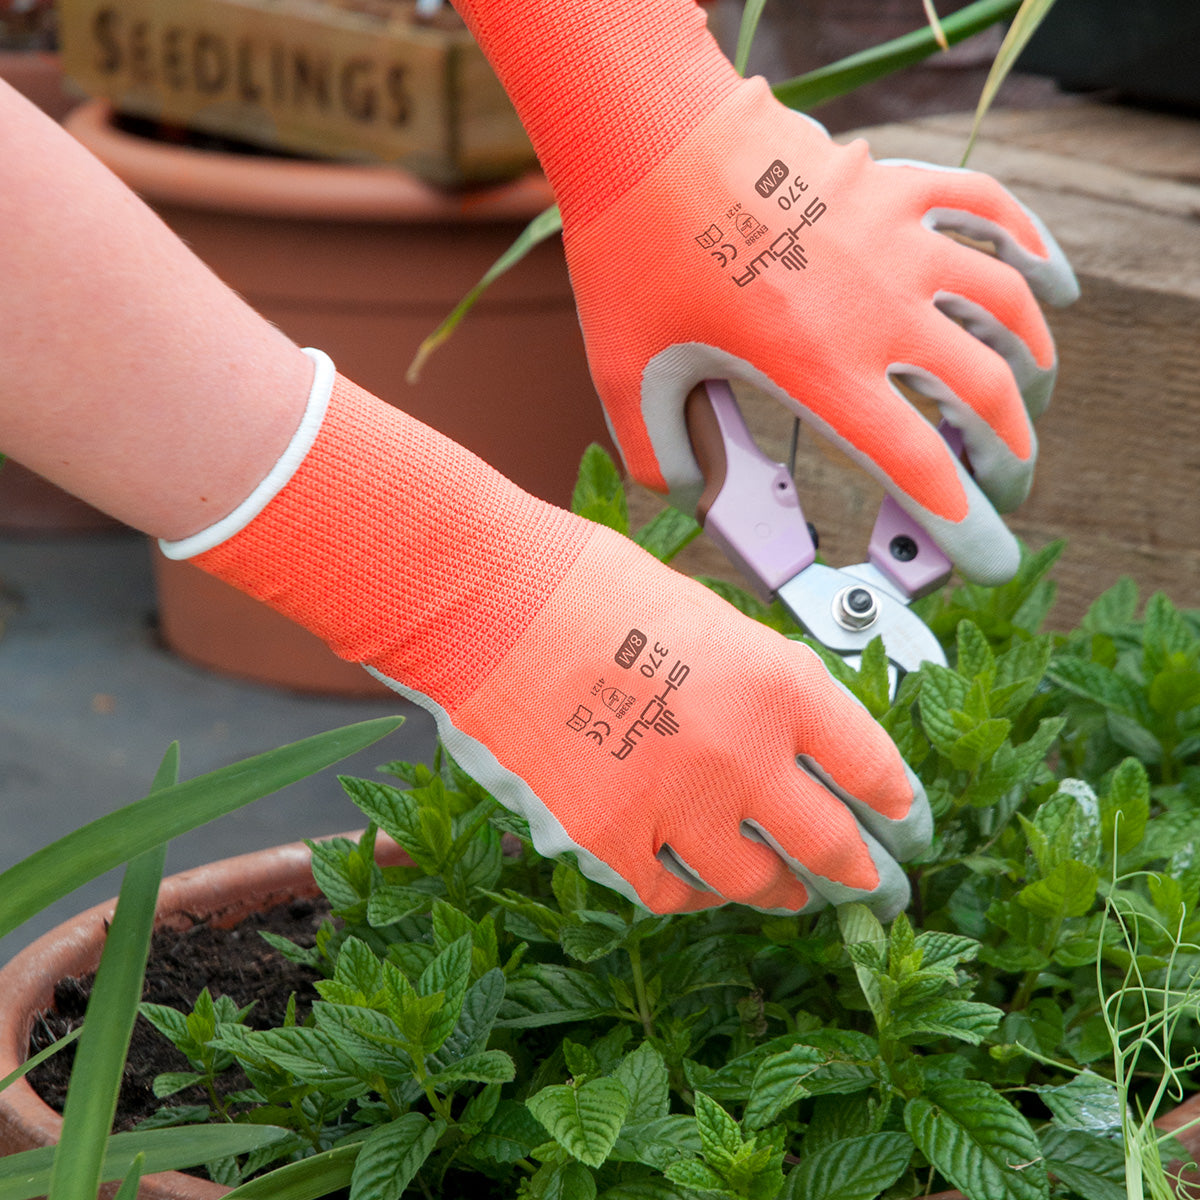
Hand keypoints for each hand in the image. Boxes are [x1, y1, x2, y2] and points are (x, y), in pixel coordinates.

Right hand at [178, 353, 928, 915]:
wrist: (488, 601)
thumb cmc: (586, 584)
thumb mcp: (708, 615)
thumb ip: (760, 681)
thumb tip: (789, 730)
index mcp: (779, 683)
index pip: (874, 766)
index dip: (899, 805)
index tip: (904, 822)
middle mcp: (745, 755)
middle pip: (832, 845)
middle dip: (861, 873)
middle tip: (872, 884)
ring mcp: (678, 806)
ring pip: (758, 884)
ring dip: (781, 892)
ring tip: (788, 892)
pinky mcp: (611, 841)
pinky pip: (673, 893)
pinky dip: (693, 892)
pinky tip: (698, 881)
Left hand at [563, 77, 1078, 584]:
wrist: (644, 138)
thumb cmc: (633, 256)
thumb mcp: (627, 377)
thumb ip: (660, 456)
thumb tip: (691, 497)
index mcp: (819, 368)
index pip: (918, 464)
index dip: (964, 523)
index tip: (992, 556)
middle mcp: (876, 307)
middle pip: (986, 393)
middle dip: (1010, 453)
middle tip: (1005, 481)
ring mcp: (896, 238)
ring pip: (1008, 305)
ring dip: (1032, 363)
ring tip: (1029, 397)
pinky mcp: (895, 184)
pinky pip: (991, 210)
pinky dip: (1033, 249)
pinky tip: (1050, 281)